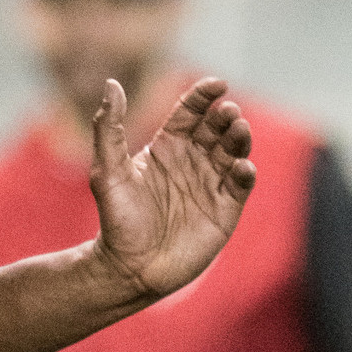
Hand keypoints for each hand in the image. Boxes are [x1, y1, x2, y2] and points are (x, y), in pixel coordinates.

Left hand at [88, 77, 255, 307]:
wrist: (130, 267)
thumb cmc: (116, 219)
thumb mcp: (107, 170)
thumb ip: (108, 128)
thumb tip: (111, 85)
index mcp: (168, 145)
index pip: (191, 111)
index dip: (204, 95)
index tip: (217, 85)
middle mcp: (193, 159)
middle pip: (217, 127)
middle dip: (226, 116)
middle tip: (229, 112)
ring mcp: (211, 183)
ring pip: (234, 151)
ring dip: (240, 138)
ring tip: (239, 130)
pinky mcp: (225, 209)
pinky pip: (240, 185)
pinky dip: (244, 173)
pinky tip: (241, 167)